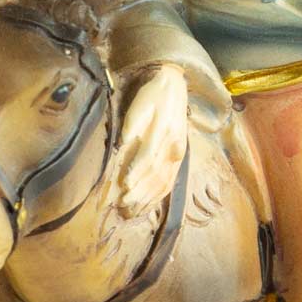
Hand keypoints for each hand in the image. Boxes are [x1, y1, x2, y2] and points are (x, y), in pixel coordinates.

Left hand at [114, 64, 187, 217]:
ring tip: (132, 212)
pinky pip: (169, 182)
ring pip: (164, 183)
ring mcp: (178, 155)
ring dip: (148, 199)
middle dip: (140, 193)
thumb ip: (133, 124)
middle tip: (123, 206)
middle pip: (156, 175)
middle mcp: (174, 148)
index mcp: (164, 133)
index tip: (124, 186)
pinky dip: (158, 196)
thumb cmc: (152, 96)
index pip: (149, 158)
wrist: (174, 89)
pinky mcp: (178, 160)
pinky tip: (147, 206)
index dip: (136, 173)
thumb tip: (123, 142)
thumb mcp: (140, 104)